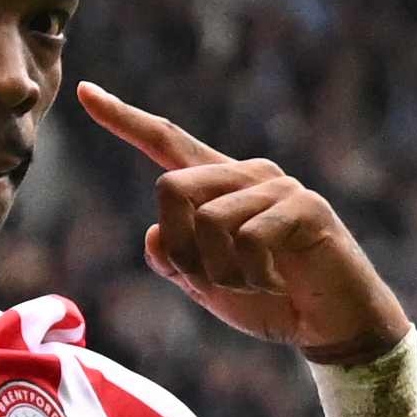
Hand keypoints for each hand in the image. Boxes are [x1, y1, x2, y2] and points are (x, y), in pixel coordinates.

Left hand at [78, 83, 408, 364]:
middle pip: (171, 188)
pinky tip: (276, 282)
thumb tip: (155, 235)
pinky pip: (249, 239)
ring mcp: (277, 186)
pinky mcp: (304, 207)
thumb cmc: (269, 299)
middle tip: (210, 282)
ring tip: (252, 284)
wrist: (332, 324)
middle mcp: (245, 174)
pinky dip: (252, 277)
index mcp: (218, 186)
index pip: (165, 143)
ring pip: (209, 222)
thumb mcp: (207, 285)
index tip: (84, 92)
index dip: (124, 119)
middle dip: (179, 250)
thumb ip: (174, 260)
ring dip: (221, 274)